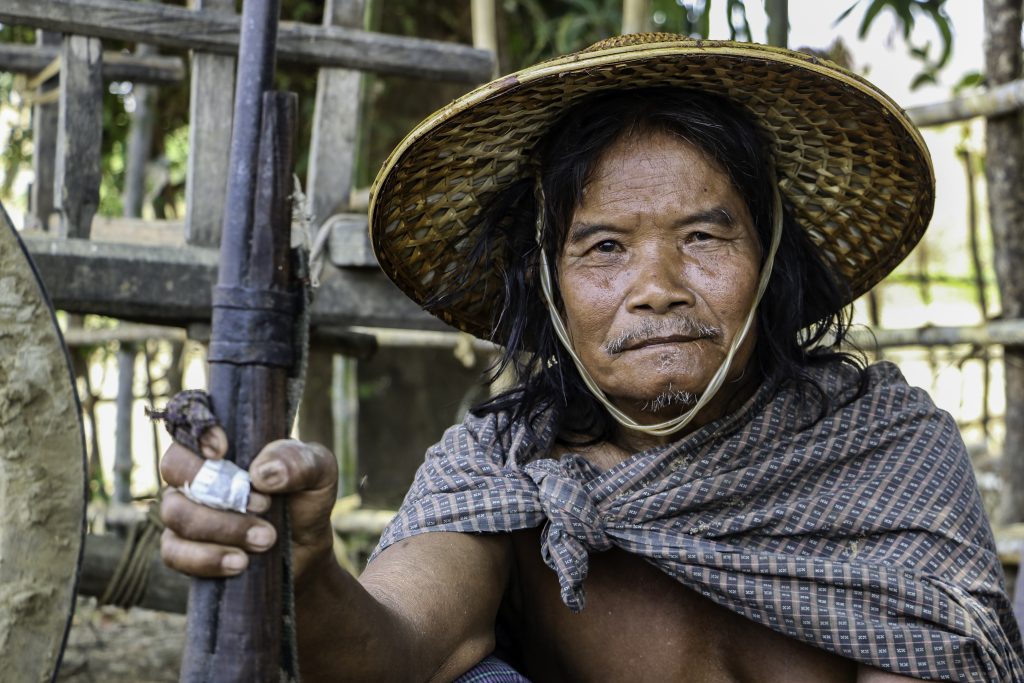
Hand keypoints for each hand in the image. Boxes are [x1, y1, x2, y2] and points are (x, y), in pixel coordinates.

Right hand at [159, 429, 338, 581]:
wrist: (305, 550)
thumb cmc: (305, 498)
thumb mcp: (319, 472)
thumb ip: (298, 461)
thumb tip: (260, 473)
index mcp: (227, 442)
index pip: (192, 419)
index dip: (199, 431)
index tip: (222, 449)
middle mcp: (197, 471)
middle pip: (174, 465)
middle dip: (217, 488)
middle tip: (264, 505)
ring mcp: (184, 508)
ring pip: (176, 512)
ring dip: (223, 528)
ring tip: (265, 539)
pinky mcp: (181, 548)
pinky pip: (174, 552)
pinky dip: (208, 559)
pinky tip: (239, 563)